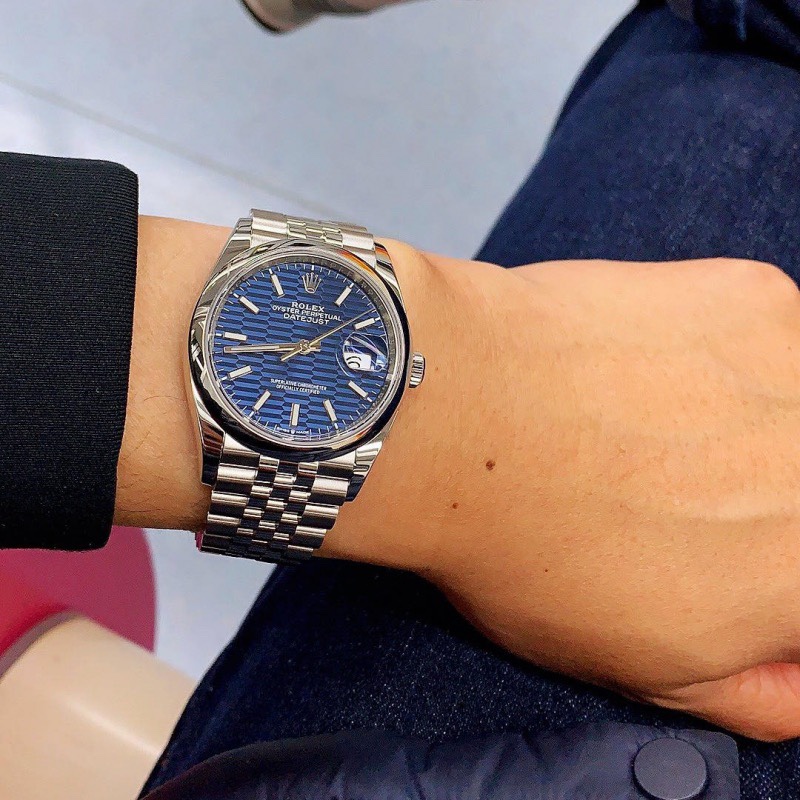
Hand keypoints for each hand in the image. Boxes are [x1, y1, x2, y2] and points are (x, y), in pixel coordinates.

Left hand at [119, 219, 799, 741]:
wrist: (457, 413)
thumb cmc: (532, 550)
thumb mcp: (647, 665)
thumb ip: (760, 689)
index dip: (763, 562)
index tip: (723, 549)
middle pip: (797, 481)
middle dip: (758, 495)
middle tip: (681, 488)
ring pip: (792, 409)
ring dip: (750, 425)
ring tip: (654, 430)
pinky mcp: (759, 299)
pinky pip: (770, 340)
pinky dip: (721, 360)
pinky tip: (644, 373)